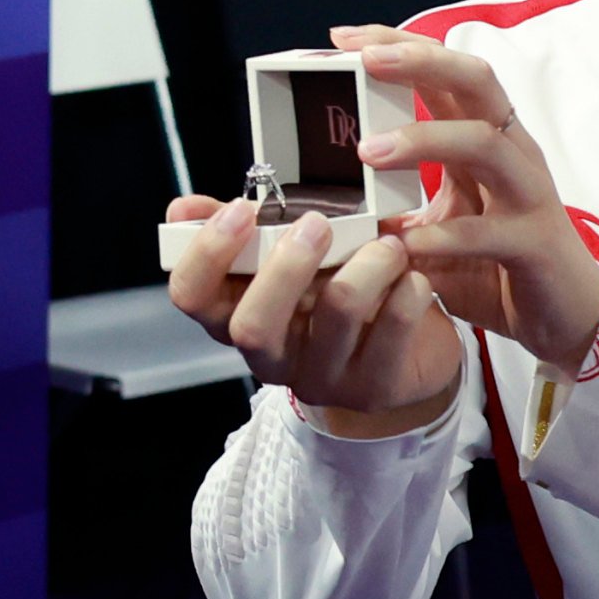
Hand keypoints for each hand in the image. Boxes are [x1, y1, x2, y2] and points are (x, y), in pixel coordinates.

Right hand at [166, 192, 461, 436]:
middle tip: (318, 223)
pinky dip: (405, 296)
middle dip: (285, 267)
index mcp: (237, 317)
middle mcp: (270, 357)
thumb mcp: (286, 260)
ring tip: (388, 243)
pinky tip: (413, 278)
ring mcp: (320, 379)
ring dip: (366, 267)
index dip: (206, 253)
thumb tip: (184, 208)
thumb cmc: (334, 292)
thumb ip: (241, 232)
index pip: (191, 296)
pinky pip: (390, 337)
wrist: (405, 354)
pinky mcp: (372, 390)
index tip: (241, 209)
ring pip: (334, 318)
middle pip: (251, 327)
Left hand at [335, 27, 598, 370]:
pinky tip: (405, 244)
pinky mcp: (534, 243)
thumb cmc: (496, 260)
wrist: (565, 315)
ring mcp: (527, 194)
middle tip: (365, 60)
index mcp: (484, 138)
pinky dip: (444, 236)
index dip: (399, 46)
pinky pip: (489, 232)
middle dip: (421, 62)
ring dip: (424, 139)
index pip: (444, 72)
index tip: (342, 38)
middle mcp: (510, 153)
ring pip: (484, 142)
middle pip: (476, 82)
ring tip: (368, 151)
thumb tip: (321, 199)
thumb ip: (392, 204)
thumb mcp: (438, 221)